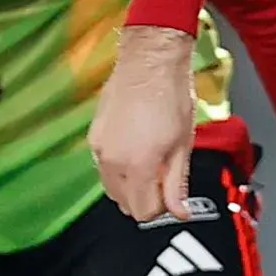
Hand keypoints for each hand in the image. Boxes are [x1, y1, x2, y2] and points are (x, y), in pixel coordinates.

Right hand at [90, 26, 202, 223]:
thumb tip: (179, 213)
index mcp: (137, 167)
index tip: (172, 197)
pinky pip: (104, 168)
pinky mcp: (94, 137)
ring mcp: (99, 149)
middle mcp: (112, 162)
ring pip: (112, 188)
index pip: (143, 212)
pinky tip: (137, 152)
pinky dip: (119, 170)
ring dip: (131, 186)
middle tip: (165, 181)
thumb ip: (176, 184)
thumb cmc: (171, 97)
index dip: (161, 209)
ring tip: (152, 164)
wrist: (150, 62)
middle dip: (146, 200)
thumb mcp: (182, 146)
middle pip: (124, 204)